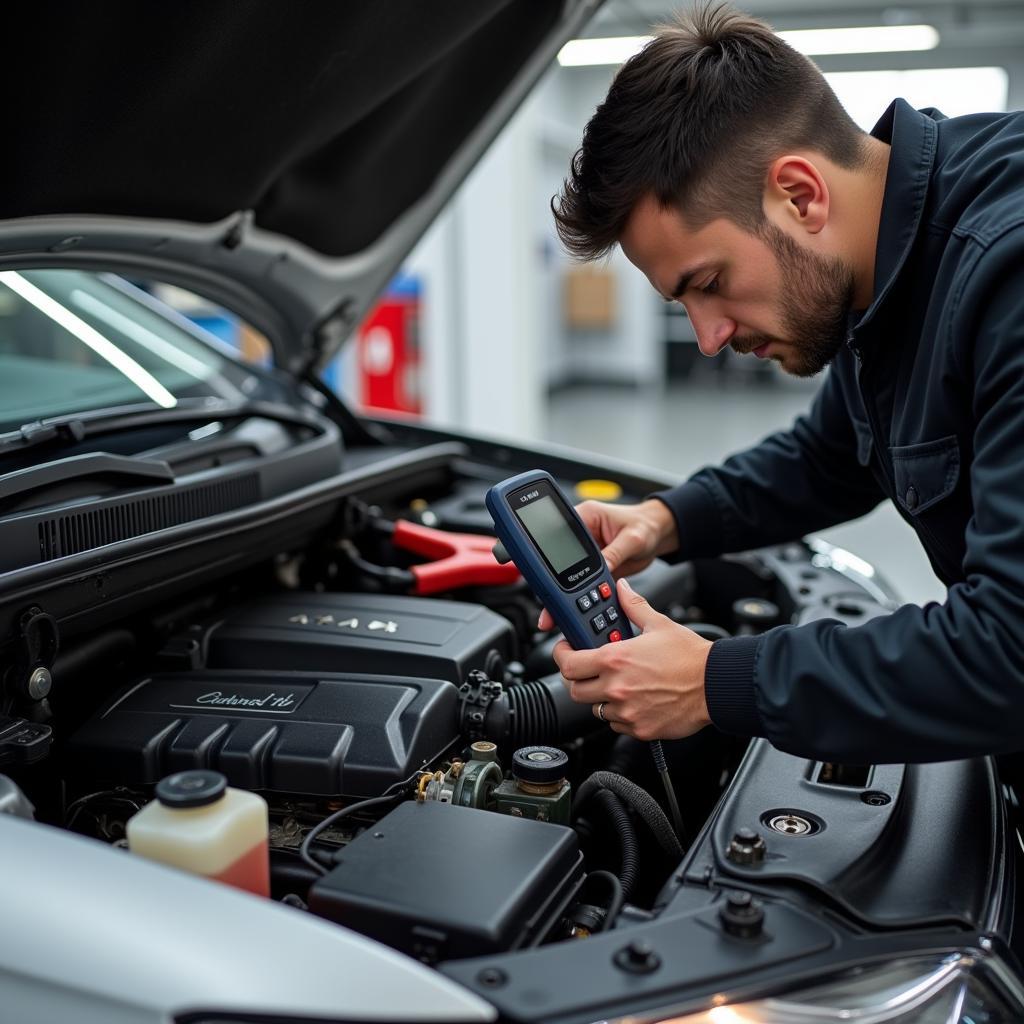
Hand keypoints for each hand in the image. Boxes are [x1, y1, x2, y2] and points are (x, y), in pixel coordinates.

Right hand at [538, 498, 677, 630]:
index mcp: (586, 517)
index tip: (540, 572)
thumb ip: (614, 554)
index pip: (558, 534)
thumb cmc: (647, 525)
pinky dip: (581, 597)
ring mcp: (588, 554)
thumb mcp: (632, 538)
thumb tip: (601, 568)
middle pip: (560, 560)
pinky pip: (584, 583)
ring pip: (569, 575)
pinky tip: (576, 610)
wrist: (660, 535)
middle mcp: (583, 535)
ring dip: (565, 594)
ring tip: (559, 612)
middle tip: (548, 603)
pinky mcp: (596, 568)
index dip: (546, 552)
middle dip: (552, 583)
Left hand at [553, 578, 711, 741]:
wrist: (715, 685)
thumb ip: (633, 605)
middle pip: (575, 690)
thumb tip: (622, 589)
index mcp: (615, 659)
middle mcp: (616, 687)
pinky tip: (634, 701)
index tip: (566, 651)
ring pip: (595, 709)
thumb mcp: (658, 624)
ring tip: (619, 685)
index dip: (561, 656)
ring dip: (601, 698)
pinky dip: (620, 714)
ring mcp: (626, 710)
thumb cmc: (690, 657)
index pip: (568, 664)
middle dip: (579, 679)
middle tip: (589, 671)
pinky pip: (616, 724)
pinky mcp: (639, 729)